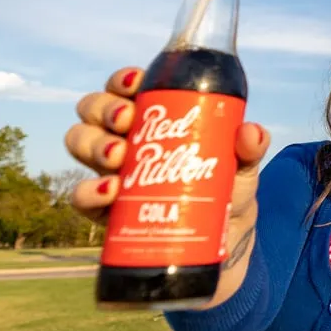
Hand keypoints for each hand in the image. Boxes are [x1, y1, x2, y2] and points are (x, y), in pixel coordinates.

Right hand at [65, 66, 270, 273]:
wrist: (222, 249)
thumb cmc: (226, 193)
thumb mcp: (241, 168)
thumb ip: (248, 149)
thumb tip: (250, 132)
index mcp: (155, 119)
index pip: (125, 89)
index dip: (121, 81)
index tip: (137, 84)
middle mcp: (125, 140)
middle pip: (93, 111)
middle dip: (103, 109)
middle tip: (127, 122)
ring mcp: (111, 175)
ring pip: (80, 143)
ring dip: (92, 144)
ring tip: (117, 157)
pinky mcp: (106, 212)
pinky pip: (80, 197)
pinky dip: (88, 191)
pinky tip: (111, 192)